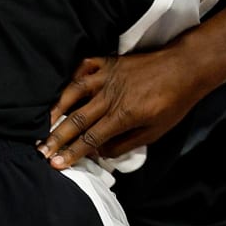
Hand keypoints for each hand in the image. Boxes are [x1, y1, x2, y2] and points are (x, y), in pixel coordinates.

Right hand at [40, 51, 209, 168]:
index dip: (72, 153)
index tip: (55, 164)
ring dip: (56, 109)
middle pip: (77, 119)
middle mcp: (111, 95)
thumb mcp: (155, 132)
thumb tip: (100, 152)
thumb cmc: (174, 102)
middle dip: (56, 137)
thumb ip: (126, 144)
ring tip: (44, 123)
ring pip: (74, 92)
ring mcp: (107, 76)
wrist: (185, 67)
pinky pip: (84, 68)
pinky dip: (72, 78)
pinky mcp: (109, 62)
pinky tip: (64, 89)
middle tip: (40, 150)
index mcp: (124, 115)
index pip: (91, 138)